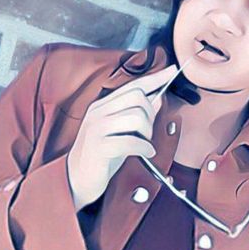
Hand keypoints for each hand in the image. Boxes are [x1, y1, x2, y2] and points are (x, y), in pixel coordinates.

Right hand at [66, 64, 177, 210]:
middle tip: (147, 133)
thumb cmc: (100, 156)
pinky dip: (144, 148)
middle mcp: (98, 112)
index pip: (133, 85)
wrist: (76, 179)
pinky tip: (145, 153)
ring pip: (137, 117)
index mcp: (102, 106)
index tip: (172, 71)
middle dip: (150, 115)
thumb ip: (137, 114)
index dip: (155, 77)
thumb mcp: (120, 131)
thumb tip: (158, 98)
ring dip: (147, 133)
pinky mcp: (99, 147)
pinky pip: (131, 141)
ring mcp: (97, 128)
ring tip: (144, 144)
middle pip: (138, 97)